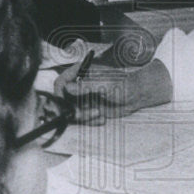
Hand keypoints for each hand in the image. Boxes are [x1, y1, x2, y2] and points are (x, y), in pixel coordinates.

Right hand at [54, 58, 171, 123]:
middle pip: (63, 100)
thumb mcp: (103, 84)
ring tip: (98, 114)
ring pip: (72, 112)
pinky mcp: (89, 109)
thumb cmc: (122, 84)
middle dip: (73, 109)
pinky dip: (90, 121)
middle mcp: (79, 85)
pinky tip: (101, 118)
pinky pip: (82, 119)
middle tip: (83, 114)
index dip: (59, 93)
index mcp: (80, 73)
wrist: (135, 96)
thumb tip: (67, 88)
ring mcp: (83, 98)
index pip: (61, 82)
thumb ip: (84, 86)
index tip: (62, 103)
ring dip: (84, 116)